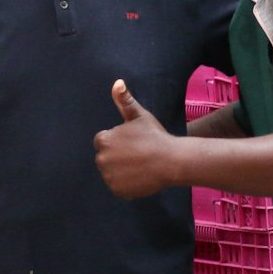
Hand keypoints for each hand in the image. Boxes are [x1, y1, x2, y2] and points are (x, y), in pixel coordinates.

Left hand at [94, 79, 178, 198]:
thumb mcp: (140, 116)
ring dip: (122, 171)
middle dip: (118, 157)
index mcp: (103, 140)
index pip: (104, 143)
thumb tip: (117, 82)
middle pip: (106, 159)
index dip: (120, 143)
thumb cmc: (155, 136)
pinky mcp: (117, 191)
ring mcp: (109, 177)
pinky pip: (118, 187)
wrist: (171, 161)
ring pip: (112, 173)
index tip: (134, 144)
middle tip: (138, 155)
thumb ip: (125, 101)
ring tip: (140, 166)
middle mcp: (102, 159)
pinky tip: (140, 177)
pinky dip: (127, 185)